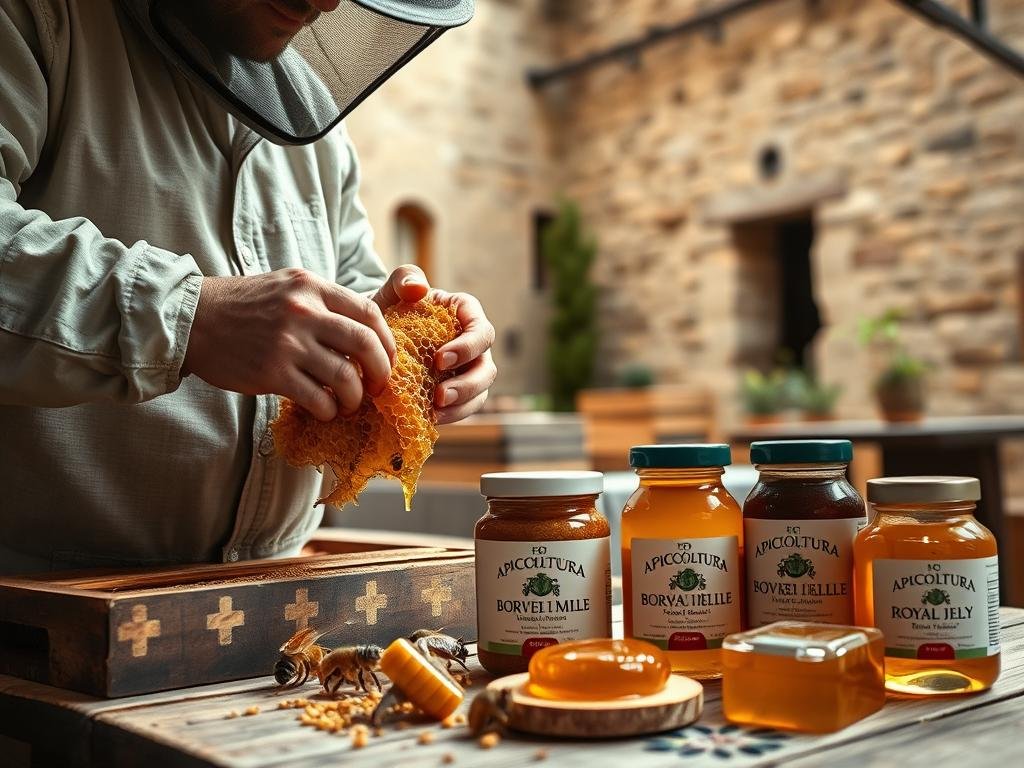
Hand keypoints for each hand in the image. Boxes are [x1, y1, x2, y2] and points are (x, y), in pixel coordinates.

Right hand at [182, 268, 395, 420]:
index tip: (387, 359)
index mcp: (312, 287)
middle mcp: (303, 311)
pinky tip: (325, 410)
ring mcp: (287, 343)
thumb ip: (325, 303)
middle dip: (381, 371)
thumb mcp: (289, 287)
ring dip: (355, 397)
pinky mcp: (272, 372)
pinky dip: (329, 410)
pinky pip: (317, 398)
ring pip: (345, 376)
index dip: (387, 341)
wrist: (193, 319)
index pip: (370, 311)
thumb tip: (367, 331)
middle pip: (365, 344)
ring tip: (349, 402)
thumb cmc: (246, 306)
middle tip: (377, 386)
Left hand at [373, 265, 496, 423]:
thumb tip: (419, 288)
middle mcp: (472, 345)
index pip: (480, 330)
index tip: (440, 359)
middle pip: (486, 367)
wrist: (374, 339)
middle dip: (468, 383)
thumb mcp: (391, 290)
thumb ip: (404, 279)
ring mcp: (467, 371)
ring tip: (436, 411)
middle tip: (440, 395)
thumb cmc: (388, 310)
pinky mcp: (457, 393)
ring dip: (462, 404)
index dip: (467, 346)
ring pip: (481, 392)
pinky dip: (452, 416)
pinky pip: (465, 408)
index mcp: (464, 316)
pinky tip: (431, 418)